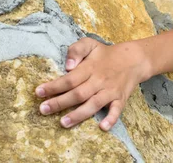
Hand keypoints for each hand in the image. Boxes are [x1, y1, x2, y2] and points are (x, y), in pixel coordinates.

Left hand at [35, 38, 150, 130]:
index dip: (53, 86)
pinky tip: (102, 127)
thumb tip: (68, 66)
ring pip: (93, 104)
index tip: (38, 92)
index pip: (69, 78)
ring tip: (63, 123)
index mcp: (90, 67)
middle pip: (78, 93)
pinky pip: (116, 110)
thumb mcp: (90, 44)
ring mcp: (110, 91)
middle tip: (43, 110)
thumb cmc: (106, 54)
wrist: (134, 59)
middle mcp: (99, 80)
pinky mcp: (120, 99)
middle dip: (59, 102)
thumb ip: (76, 50)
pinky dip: (111, 119)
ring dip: (78, 114)